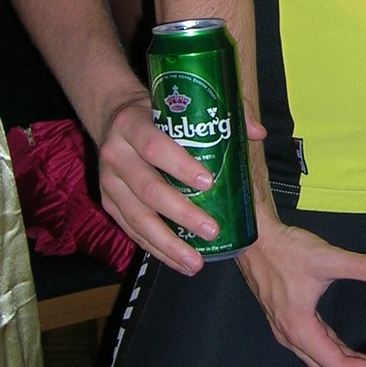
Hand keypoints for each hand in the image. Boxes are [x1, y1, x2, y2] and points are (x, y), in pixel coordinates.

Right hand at [97, 93, 215, 274]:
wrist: (113, 119)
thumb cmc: (155, 113)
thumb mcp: (177, 104)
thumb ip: (218, 112)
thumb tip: (256, 132)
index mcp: (131, 125)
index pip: (155, 147)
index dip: (180, 165)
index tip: (209, 182)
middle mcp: (115, 155)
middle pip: (148, 189)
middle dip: (182, 213)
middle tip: (212, 229)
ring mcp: (109, 182)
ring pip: (138, 218)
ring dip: (168, 244)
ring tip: (196, 262)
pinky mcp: (109, 203)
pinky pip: (132, 231)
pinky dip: (156, 249)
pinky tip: (178, 262)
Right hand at [236, 216, 365, 366]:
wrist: (254, 240)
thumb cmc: (286, 250)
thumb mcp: (326, 258)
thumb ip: (360, 266)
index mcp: (300, 329)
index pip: (337, 365)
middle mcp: (291, 336)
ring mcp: (286, 330)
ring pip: (319, 360)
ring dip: (346, 365)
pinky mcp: (287, 320)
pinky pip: (313, 346)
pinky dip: (333, 352)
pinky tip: (345, 347)